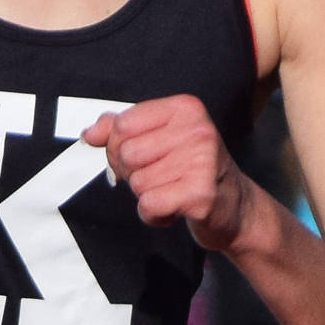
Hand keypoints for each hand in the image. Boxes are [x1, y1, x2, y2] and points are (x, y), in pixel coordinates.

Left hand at [81, 93, 252, 250]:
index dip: (119, 147)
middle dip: (134, 174)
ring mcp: (202, 161)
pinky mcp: (201, 194)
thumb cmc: (193, 170)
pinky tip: (175, 209)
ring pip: (138, 183)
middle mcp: (197, 130)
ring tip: (173, 192)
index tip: (141, 157)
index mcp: (185, 108)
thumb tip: (90, 134)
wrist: (235, 207)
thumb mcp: (161, 139)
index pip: (123, 124)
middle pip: (127, 154)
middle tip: (161, 178)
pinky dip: (154, 215)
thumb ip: (122, 130)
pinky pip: (149, 205)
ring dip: (148, 196)